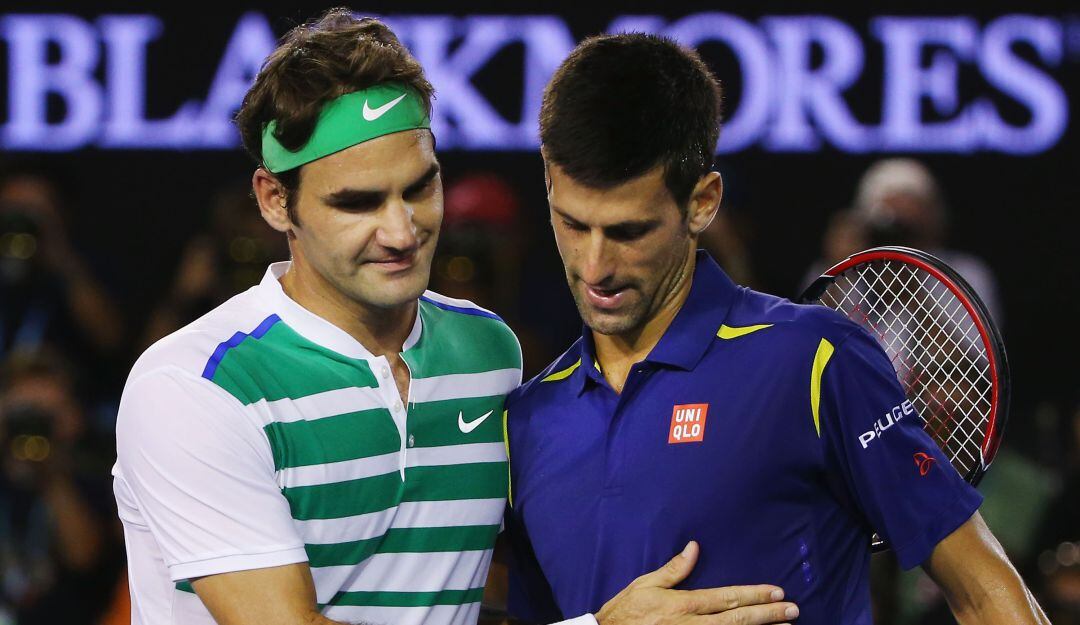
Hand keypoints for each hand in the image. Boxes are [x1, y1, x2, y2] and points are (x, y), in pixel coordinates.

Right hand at [594, 542, 798, 624]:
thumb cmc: (625, 612)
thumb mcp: (645, 585)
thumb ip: (673, 570)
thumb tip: (694, 547)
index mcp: (682, 604)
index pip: (726, 598)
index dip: (753, 595)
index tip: (777, 592)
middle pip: (737, 620)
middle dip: (767, 615)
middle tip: (793, 610)